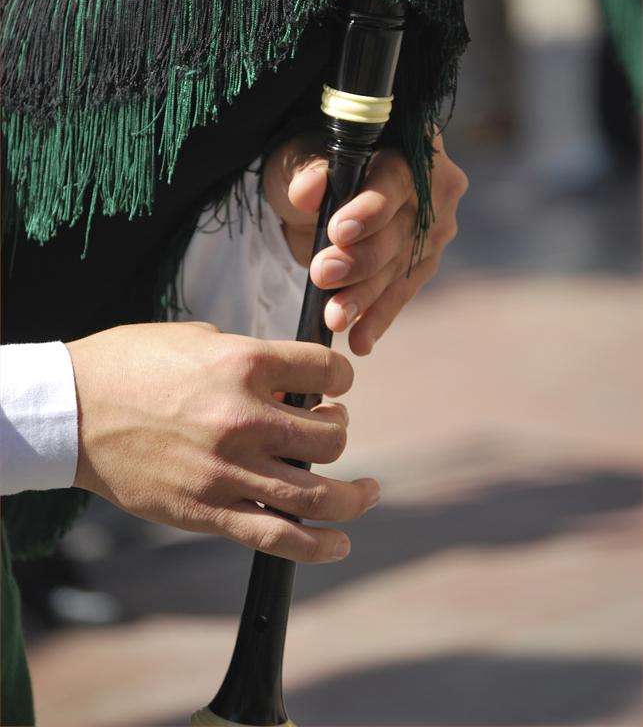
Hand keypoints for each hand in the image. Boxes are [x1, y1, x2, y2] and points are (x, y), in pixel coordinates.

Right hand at [68, 322, 377, 562]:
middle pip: (332, 435)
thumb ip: (250, 359)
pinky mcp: (208, 511)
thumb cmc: (129, 364)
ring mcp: (228, 470)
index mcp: (244, 363)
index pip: (327, 371)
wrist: (71, 410)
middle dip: (341, 430)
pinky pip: (277, 537)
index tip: (334, 384)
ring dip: (354, 497)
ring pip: (318, 494)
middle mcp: (244, 418)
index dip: (340, 377)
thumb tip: (290, 382)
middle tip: (330, 427)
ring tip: (367, 493)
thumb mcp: (198, 338)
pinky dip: (318, 546)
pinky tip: (339, 542)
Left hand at [263, 132, 467, 354]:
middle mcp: (434, 184)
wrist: (315, 190)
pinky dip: (377, 317)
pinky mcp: (422, 260)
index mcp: (411, 143)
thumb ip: (306, 171)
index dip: (372, 207)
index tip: (338, 231)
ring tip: (334, 318)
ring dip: (367, 296)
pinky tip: (360, 341)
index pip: (398, 178)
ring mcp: (433, 225)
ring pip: (402, 266)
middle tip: (323, 274)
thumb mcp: (298, 157)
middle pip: (403, 228)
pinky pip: (402, 292)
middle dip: (362, 258)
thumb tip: (310, 191)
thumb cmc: (309, 161)